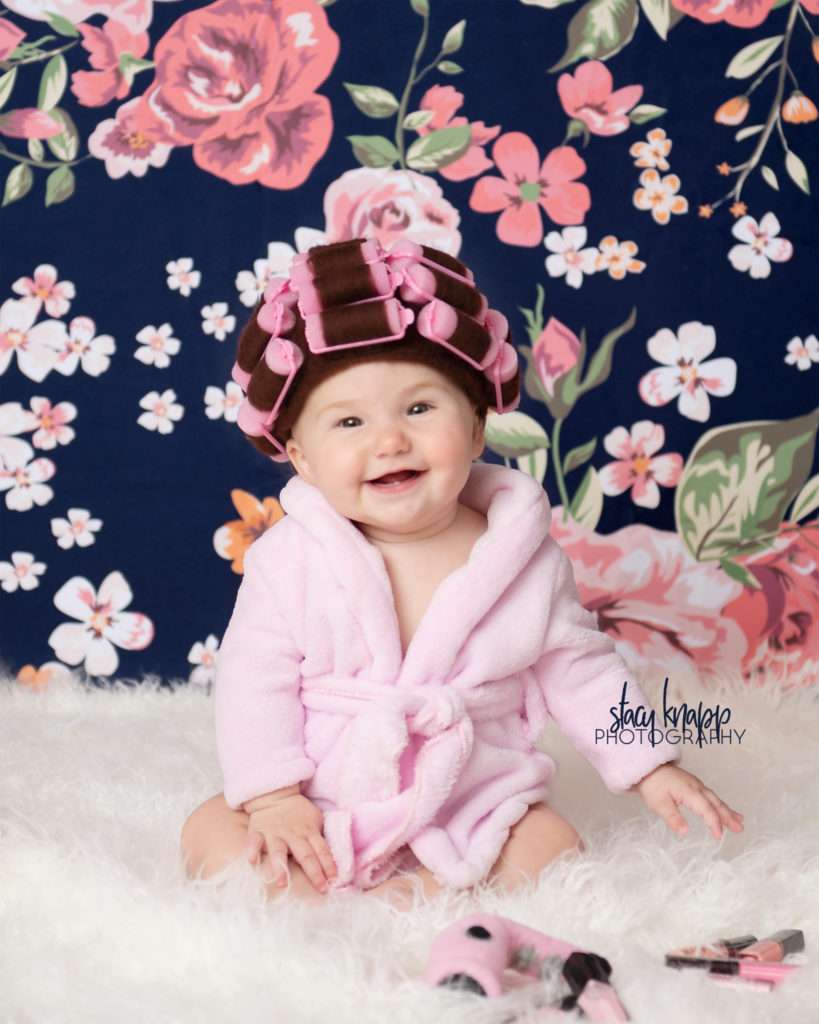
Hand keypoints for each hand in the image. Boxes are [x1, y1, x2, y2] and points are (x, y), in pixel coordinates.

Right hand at [245, 793, 337, 892]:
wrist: (276, 796)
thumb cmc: (299, 814)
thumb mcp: (315, 820)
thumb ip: (320, 838)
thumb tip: (332, 861)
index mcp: (309, 831)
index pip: (322, 849)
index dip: (329, 864)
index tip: (335, 880)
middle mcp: (293, 834)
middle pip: (305, 854)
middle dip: (314, 872)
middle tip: (321, 889)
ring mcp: (274, 833)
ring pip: (278, 851)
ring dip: (280, 867)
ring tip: (282, 883)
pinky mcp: (258, 831)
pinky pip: (254, 842)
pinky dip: (253, 851)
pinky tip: (253, 861)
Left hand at [629, 763, 744, 839]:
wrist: (647, 767)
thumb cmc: (652, 785)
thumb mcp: (659, 804)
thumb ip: (673, 818)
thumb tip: (685, 832)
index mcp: (689, 792)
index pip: (706, 809)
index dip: (714, 823)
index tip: (719, 837)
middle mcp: (697, 787)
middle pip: (715, 803)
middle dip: (728, 817)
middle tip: (740, 829)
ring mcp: (697, 785)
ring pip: (715, 799)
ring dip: (727, 811)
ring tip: (739, 822)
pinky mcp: (694, 785)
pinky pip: (711, 796)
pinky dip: (720, 804)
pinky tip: (725, 809)